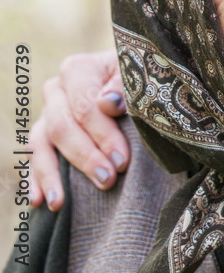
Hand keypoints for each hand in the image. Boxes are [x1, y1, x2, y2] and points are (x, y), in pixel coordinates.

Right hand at [27, 51, 127, 210]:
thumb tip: (107, 104)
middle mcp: (56, 89)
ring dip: (51, 175)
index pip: (84, 107)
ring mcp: (47, 112)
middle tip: (107, 180)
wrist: (136, 77)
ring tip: (61, 202)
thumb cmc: (140, 76)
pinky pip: (33, 157)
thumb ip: (125, 86)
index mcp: (78, 70)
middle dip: (85, 157)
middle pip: (62, 127)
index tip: (123, 161)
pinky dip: (35, 179)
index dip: (103, 135)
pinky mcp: (44, 133)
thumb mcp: (139, 74)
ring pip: (40, 144)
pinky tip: (39, 201)